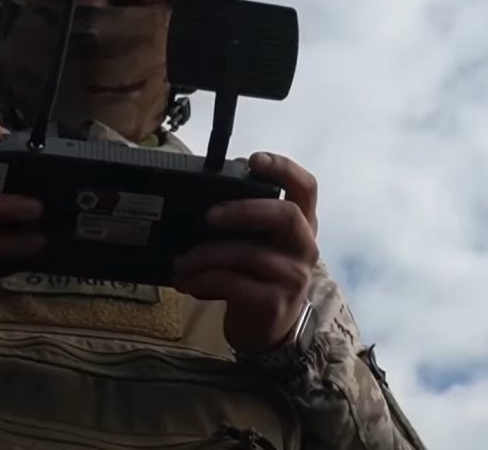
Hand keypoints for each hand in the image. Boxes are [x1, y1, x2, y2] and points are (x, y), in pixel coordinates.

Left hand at [173, 152, 319, 352]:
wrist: (267, 328)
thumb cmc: (257, 274)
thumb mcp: (259, 242)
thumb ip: (246, 220)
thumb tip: (199, 197)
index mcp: (302, 223)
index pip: (306, 187)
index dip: (283, 168)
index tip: (254, 160)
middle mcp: (304, 246)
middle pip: (286, 214)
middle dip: (243, 210)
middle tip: (208, 216)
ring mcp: (293, 276)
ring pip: (250, 254)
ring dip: (207, 255)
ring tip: (181, 261)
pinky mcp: (274, 302)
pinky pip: (235, 284)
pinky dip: (205, 280)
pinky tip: (187, 282)